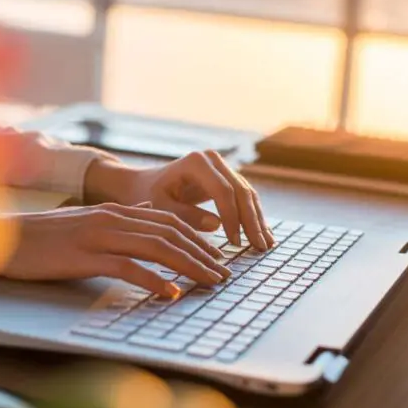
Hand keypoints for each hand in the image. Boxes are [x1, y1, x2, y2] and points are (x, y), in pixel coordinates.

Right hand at [0, 203, 231, 296]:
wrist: (6, 238)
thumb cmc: (46, 236)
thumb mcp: (88, 222)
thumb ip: (120, 221)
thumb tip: (148, 220)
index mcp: (116, 210)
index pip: (168, 221)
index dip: (197, 238)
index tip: (217, 257)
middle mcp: (113, 217)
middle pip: (170, 233)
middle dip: (202, 253)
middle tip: (224, 273)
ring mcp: (99, 234)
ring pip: (156, 247)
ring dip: (189, 265)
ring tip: (210, 282)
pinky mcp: (85, 255)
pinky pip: (127, 266)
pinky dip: (152, 280)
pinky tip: (170, 293)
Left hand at [85, 151, 275, 250]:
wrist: (142, 185)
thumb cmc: (146, 196)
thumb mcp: (160, 208)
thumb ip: (186, 215)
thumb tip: (218, 225)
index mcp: (196, 162)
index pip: (223, 191)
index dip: (232, 217)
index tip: (235, 243)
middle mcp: (213, 160)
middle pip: (240, 191)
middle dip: (252, 221)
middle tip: (260, 247)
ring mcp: (222, 166)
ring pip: (247, 194)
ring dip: (258, 220)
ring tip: (265, 245)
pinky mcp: (225, 178)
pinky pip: (244, 198)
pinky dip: (253, 217)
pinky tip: (262, 235)